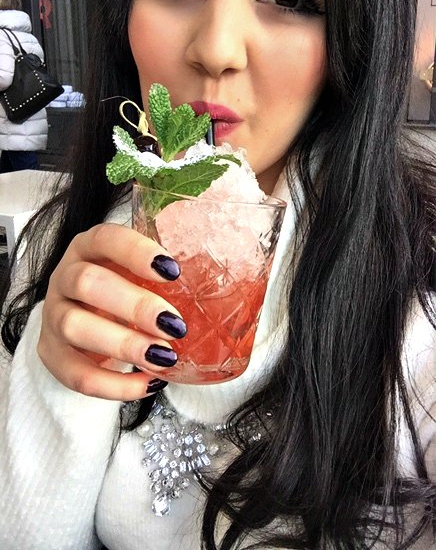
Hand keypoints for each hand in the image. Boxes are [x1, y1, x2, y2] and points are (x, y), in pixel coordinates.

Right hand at [37, 223, 185, 400]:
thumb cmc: (123, 291)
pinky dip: (114, 385)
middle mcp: (64, 277)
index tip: (172, 271)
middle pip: (87, 283)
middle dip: (135, 305)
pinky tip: (148, 383)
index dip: (136, 252)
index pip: (105, 238)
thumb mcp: (140, 275)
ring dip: (124, 344)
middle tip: (175, 325)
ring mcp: (53, 316)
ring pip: (75, 327)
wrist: (86, 324)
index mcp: (89, 248)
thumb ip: (166, 276)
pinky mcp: (51, 354)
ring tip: (165, 357)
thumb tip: (226, 289)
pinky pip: (76, 374)